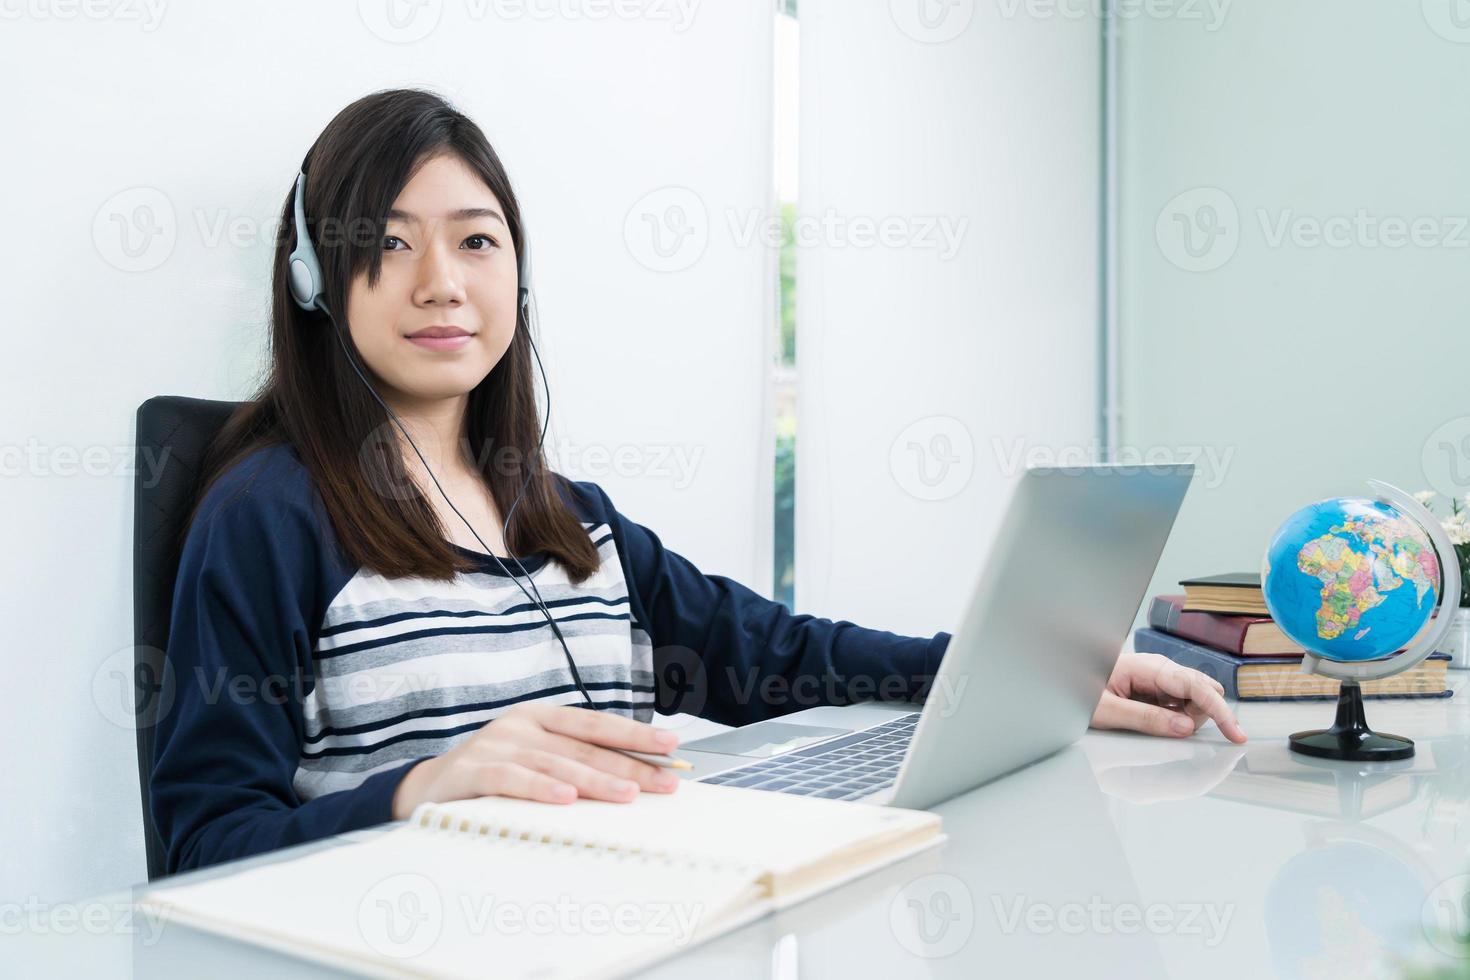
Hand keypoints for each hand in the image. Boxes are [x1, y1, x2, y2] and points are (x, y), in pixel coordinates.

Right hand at [391, 703, 682, 818]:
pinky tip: (566, 799)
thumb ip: (574, 764)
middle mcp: (521, 725)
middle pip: (584, 746)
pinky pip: (513, 779)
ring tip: (628, 794)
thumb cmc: (491, 777)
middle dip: (629, 765)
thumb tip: (632, 780)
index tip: (671, 745)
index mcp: (541, 718)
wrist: (427, 790)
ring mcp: (496, 744)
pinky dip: (541, 788)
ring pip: (556, 763)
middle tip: (664, 781)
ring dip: (596, 780)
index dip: (634, 734)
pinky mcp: (474, 770)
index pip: (596, 725)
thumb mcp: (535, 762)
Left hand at [1089, 652, 1246, 743]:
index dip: (1220, 712)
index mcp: (1149, 668)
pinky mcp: (1157, 688)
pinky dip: (1175, 717)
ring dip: (1184, 717)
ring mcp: (1160, 678)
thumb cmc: (1079, 689)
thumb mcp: (1107, 710)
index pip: (1197, 688)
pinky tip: (1149, 716)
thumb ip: (1146, 719)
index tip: (1236, 735)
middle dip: (1199, 715)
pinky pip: (1180, 705)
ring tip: (1144, 718)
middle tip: (1162, 725)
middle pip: (1203, 693)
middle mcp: (1160, 669)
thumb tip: (1185, 728)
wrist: (1063, 677)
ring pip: (1194, 701)